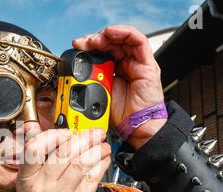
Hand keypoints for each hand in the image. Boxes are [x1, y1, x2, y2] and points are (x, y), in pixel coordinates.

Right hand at [16, 122, 110, 191]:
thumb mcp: (27, 188)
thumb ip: (36, 163)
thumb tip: (44, 134)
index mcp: (26, 179)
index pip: (34, 148)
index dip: (53, 134)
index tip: (66, 132)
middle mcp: (42, 186)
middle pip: (64, 151)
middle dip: (84, 137)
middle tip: (94, 133)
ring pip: (81, 163)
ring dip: (96, 149)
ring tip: (102, 145)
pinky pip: (92, 179)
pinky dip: (101, 164)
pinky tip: (104, 159)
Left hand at [73, 25, 165, 148]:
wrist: (136, 127)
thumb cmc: (121, 115)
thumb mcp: (98, 93)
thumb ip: (90, 80)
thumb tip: (75, 73)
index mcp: (114, 71)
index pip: (102, 50)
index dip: (89, 46)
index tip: (76, 47)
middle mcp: (127, 64)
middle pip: (111, 42)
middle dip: (94, 39)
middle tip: (82, 43)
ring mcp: (137, 63)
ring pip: (123, 38)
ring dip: (106, 35)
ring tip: (94, 40)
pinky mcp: (147, 64)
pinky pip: (138, 40)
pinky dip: (124, 33)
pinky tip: (110, 34)